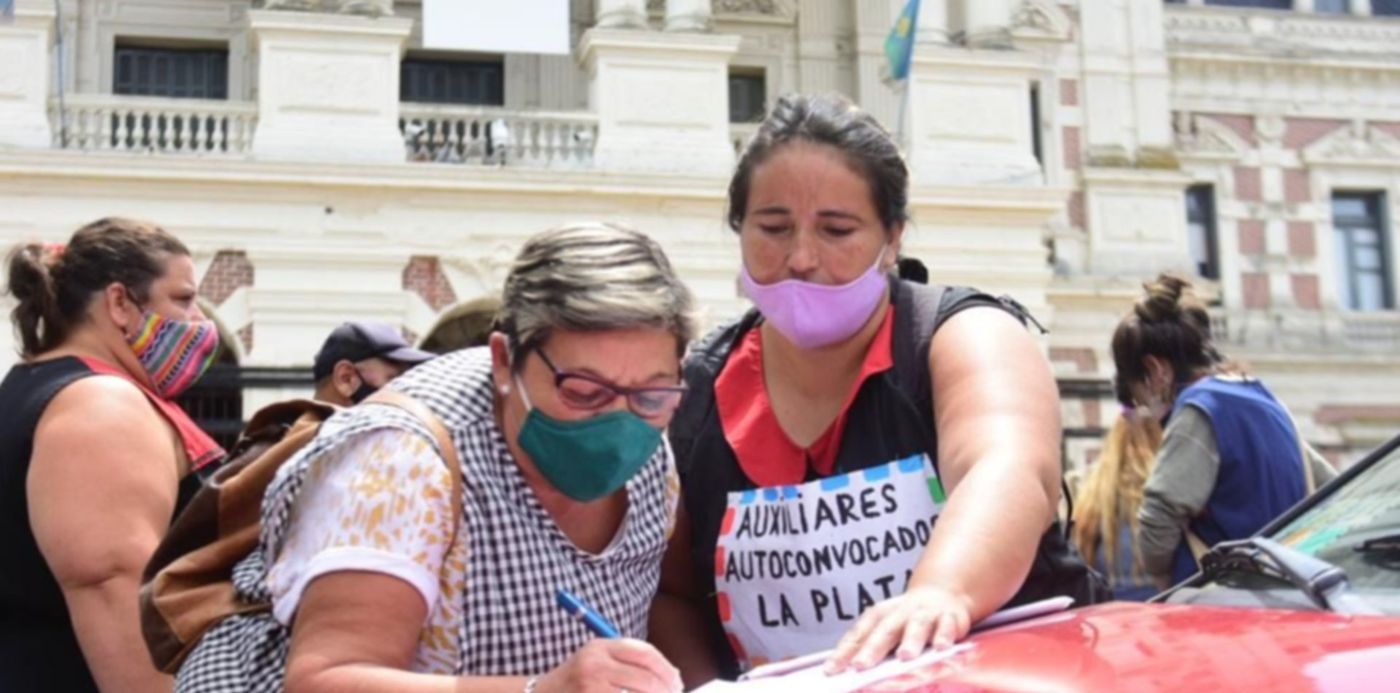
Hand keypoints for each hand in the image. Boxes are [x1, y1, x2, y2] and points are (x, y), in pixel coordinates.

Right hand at [535, 638, 682, 692]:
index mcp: (600, 647)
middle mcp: (594, 666)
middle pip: (646, 679)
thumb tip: (671, 675)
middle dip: (666, 691)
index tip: (677, 681)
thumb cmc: (575, 681)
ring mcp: (591, 689)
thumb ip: (629, 662)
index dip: (666, 669)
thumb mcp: (596, 659)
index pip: (645, 653)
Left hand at [824, 586, 972, 673]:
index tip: (831, 670)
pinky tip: (940, 647)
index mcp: (879, 617)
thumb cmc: (906, 619)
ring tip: (904, 656)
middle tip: (859, 666)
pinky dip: (943, 635)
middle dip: (872, 649)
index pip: (858, 635)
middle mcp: (900, 615)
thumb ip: (869, 647)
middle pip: (884, 632)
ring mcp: (925, 615)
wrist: (942, 594)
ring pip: (916, 627)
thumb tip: (841, 672)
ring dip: (910, 640)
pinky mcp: (949, 618)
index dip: (844, 652)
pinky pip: (946, 627)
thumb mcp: (885, 629)